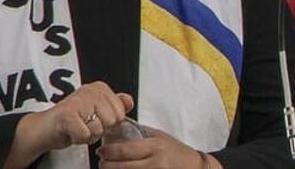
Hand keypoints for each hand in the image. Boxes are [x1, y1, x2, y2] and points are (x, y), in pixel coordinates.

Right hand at [5, 81, 133, 167]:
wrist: (44, 129)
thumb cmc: (71, 122)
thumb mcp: (97, 112)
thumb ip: (115, 106)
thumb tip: (129, 101)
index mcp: (100, 88)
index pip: (120, 113)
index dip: (108, 123)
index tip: (93, 119)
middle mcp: (91, 90)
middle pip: (112, 121)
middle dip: (99, 130)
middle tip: (84, 125)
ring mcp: (79, 100)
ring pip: (99, 129)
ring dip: (88, 136)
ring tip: (77, 128)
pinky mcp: (67, 114)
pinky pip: (84, 135)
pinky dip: (77, 140)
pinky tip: (70, 133)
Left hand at [97, 128, 222, 168]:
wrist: (194, 166)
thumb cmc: (177, 151)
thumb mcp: (161, 138)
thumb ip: (143, 135)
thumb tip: (121, 129)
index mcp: (154, 146)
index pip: (125, 149)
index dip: (108, 151)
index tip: (101, 150)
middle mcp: (154, 161)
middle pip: (121, 165)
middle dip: (106, 164)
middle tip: (101, 162)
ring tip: (108, 167)